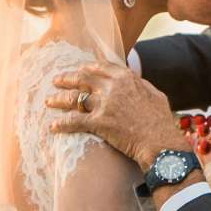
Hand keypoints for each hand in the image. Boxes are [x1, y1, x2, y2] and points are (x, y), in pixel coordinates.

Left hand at [45, 62, 177, 168]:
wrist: (160, 143)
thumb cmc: (161, 122)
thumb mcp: (155, 95)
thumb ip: (141, 85)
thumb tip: (135, 80)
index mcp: (126, 78)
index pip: (101, 68)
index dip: (87, 69)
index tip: (79, 70)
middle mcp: (113, 88)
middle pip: (83, 79)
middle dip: (67, 79)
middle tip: (56, 81)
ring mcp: (104, 104)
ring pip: (75, 99)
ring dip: (59, 100)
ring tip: (48, 101)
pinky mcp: (98, 123)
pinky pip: (74, 122)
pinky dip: (62, 124)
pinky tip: (53, 126)